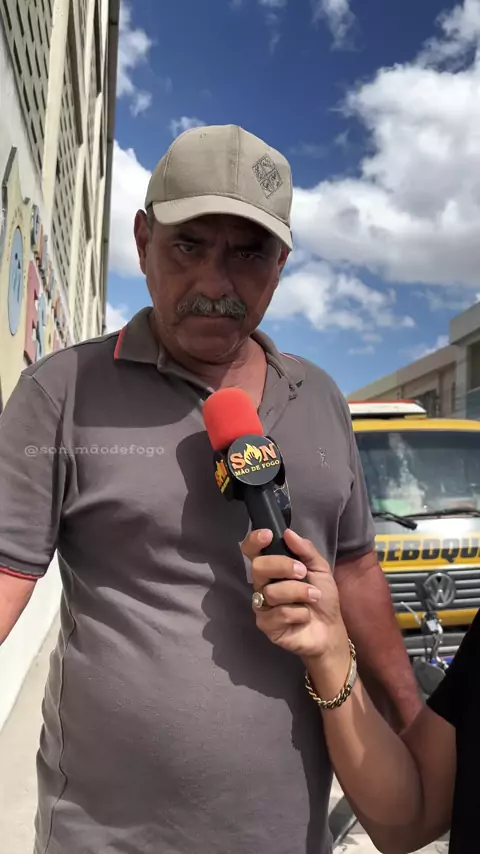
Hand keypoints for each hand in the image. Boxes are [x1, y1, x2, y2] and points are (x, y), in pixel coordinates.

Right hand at [241, 528, 348, 663]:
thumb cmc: (322, 597)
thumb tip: (288, 533)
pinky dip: (299, 613)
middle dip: (283, 566)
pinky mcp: (266, 625)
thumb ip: (306, 550)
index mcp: (272, 568)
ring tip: (314, 596)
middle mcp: (262, 584)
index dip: (254, 541)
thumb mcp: (320, 568)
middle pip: (258, 567)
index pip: (252, 551)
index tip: (268, 535)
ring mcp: (262, 605)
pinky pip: (279, 613)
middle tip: (303, 572)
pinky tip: (305, 616)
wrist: (330, 628)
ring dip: (299, 592)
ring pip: (272, 591)